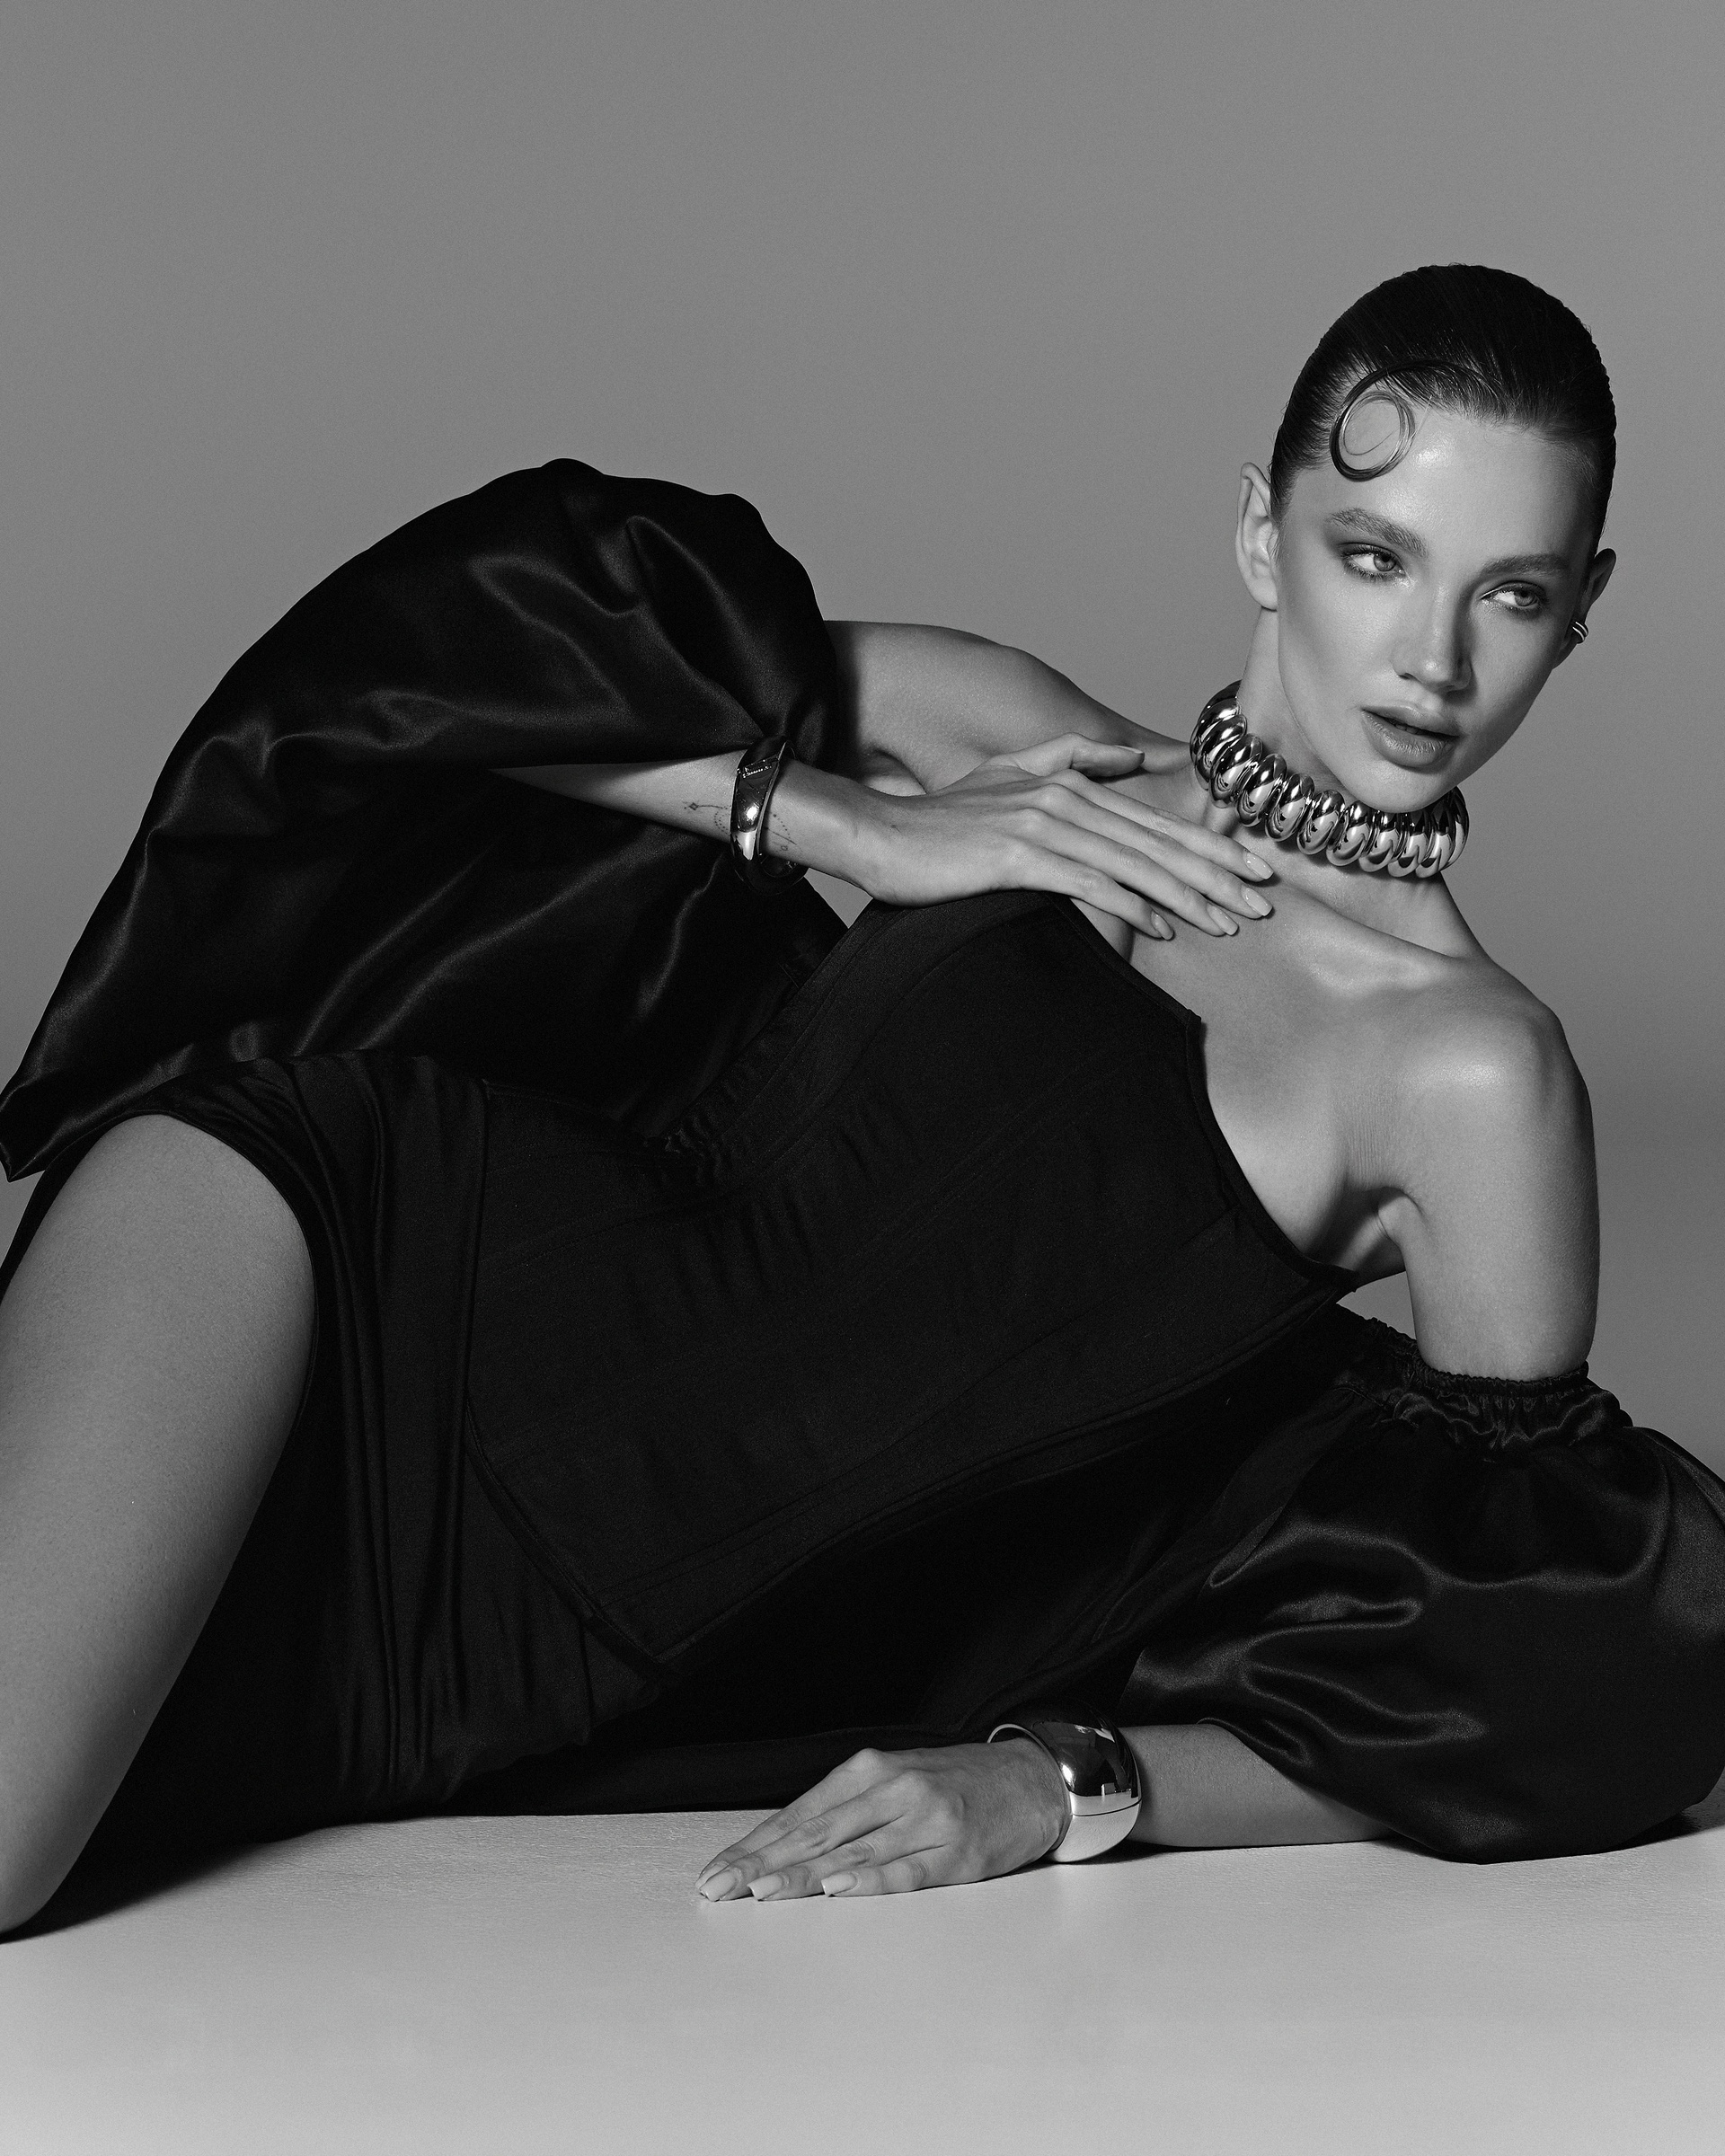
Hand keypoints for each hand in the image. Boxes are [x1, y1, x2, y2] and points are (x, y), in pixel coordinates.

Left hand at [694, 1740, 1067, 1901]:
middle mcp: (894, 1789)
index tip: (717, 1870)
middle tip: (720, 1887)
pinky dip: (869, 1879)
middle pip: (816, 1832)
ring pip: (853, 1850)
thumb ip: (846, 1810)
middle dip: (762, 1863)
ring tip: (762, 1891)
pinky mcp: (958, 1853)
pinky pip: (906, 1869)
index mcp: (872, 1771)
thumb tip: (780, 1849)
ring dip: (803, 1874)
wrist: (1030, 1779)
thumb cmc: (954, 1785)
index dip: (755, 1844)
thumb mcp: (896, 1782)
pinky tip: (838, 1888)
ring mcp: (927, 1820)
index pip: (801, 1813)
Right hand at [841, 736, 1271, 938]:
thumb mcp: (1004, 776)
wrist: (880, 835)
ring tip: (1227, 922)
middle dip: (1216, 873)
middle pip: (1157, 841)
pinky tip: (1164, 928)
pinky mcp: (1020, 856)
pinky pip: (1091, 884)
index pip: (1154, 822)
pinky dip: (1133, 906)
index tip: (1250, 872)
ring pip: (1134, 864)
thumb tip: (1125, 759)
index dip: (1209, 847)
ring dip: (1187, 896)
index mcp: (1069, 783)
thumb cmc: (940, 822)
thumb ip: (1067, 758)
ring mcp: (1044, 826)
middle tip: (1262, 902)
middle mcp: (1065, 797)